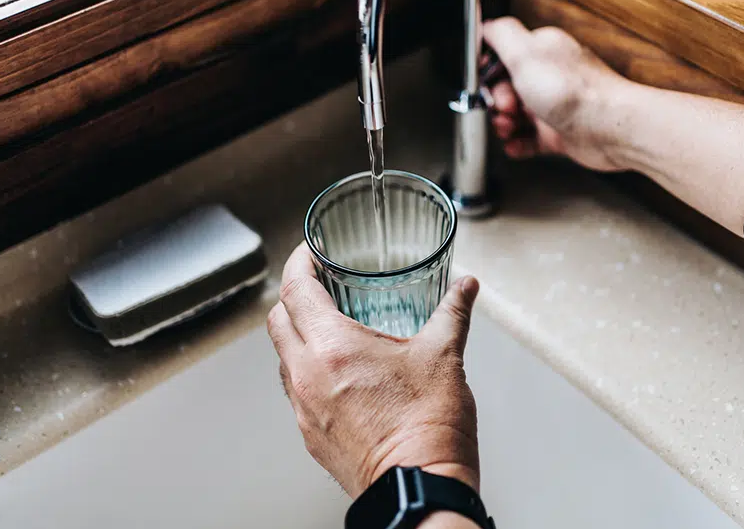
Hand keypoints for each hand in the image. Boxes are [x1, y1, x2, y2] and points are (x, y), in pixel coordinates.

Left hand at [267, 243, 481, 499]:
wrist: (420, 489)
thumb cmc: (428, 428)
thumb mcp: (443, 356)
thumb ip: (452, 313)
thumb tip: (465, 288)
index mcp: (332, 347)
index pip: (295, 289)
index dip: (299, 263)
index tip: (309, 252)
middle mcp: (307, 376)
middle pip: (278, 320)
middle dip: (293, 296)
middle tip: (317, 285)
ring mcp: (304, 408)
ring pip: (283, 358)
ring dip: (297, 336)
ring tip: (328, 329)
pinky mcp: (311, 435)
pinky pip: (295, 392)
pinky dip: (307, 372)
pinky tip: (337, 374)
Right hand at [483, 17, 632, 171]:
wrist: (610, 129)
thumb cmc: (576, 93)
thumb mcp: (526, 53)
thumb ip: (502, 34)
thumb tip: (487, 25)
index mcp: (543, 52)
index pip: (504, 58)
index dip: (491, 74)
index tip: (487, 84)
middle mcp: (550, 77)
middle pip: (508, 89)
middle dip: (498, 102)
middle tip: (505, 108)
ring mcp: (556, 106)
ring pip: (517, 116)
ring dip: (504, 124)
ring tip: (507, 129)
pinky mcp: (561, 133)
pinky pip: (530, 139)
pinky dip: (518, 144)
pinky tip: (513, 145)